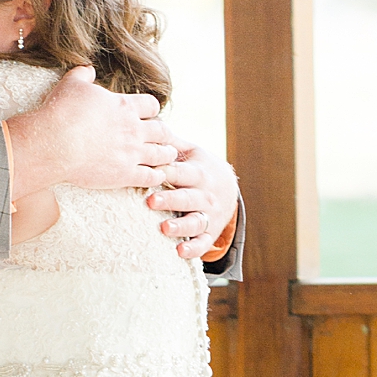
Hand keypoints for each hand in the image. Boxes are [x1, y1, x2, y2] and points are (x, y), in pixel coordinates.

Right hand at [14, 66, 175, 193]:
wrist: (52, 143)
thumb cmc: (60, 112)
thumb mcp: (71, 85)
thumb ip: (82, 74)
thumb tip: (87, 68)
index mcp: (124, 106)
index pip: (151, 105)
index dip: (150, 110)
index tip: (145, 116)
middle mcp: (133, 129)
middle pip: (162, 130)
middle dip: (162, 134)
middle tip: (159, 138)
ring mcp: (132, 153)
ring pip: (162, 154)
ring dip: (165, 154)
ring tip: (164, 156)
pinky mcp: (126, 174)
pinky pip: (152, 177)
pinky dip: (157, 176)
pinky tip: (154, 175)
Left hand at [147, 138, 239, 259]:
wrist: (228, 188)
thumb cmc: (196, 167)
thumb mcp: (190, 153)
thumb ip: (170, 143)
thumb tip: (149, 124)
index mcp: (199, 172)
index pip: (182, 172)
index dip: (168, 172)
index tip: (152, 172)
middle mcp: (206, 194)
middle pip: (188, 197)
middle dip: (171, 200)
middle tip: (151, 201)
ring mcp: (209, 215)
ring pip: (195, 222)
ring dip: (181, 226)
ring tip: (164, 228)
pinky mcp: (209, 232)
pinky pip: (203, 243)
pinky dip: (193, 249)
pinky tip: (179, 252)